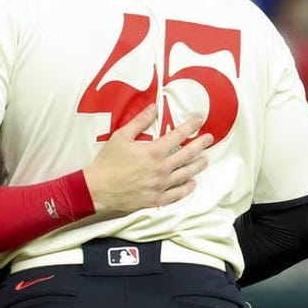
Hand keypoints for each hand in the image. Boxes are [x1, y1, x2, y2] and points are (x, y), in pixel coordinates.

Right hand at [82, 105, 211, 215]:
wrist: (98, 189)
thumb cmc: (108, 163)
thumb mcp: (121, 137)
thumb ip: (140, 122)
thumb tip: (153, 108)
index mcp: (154, 151)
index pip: (178, 136)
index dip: (190, 127)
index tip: (199, 121)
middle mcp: (162, 168)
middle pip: (188, 155)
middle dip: (201, 145)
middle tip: (209, 139)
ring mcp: (161, 185)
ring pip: (186, 174)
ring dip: (197, 166)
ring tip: (204, 160)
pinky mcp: (157, 199)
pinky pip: (177, 194)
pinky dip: (187, 188)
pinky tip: (191, 183)